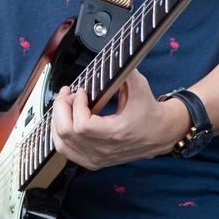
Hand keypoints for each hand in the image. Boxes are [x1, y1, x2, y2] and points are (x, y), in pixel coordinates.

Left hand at [49, 70, 184, 170]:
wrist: (160, 134)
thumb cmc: (150, 113)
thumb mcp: (140, 88)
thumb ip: (125, 72)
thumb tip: (112, 58)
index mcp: (116, 134)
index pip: (82, 125)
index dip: (76, 105)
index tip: (82, 91)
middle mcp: (104, 150)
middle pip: (66, 132)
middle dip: (61, 107)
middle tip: (68, 94)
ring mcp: (96, 158)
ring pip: (61, 143)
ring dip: (57, 120)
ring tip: (64, 105)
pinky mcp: (92, 161)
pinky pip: (65, 150)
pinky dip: (59, 134)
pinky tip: (64, 120)